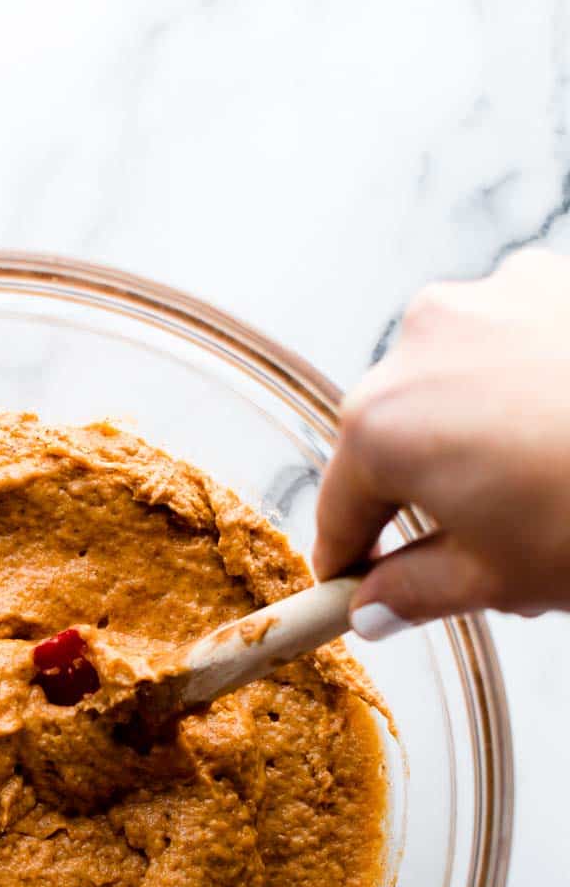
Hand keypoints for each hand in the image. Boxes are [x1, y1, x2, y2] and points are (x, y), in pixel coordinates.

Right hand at [314, 248, 569, 633]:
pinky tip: (568, 434)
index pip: (340, 511)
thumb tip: (377, 608)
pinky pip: (511, 344)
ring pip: (454, 386)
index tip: (361, 589)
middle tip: (477, 550)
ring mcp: (488, 299)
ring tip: (541, 488)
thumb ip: (418, 593)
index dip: (349, 562)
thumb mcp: (501, 578)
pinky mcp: (551, 278)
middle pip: (393, 437)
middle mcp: (419, 343)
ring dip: (475, 437)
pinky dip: (526, 388)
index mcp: (384, 425)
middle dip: (423, 494)